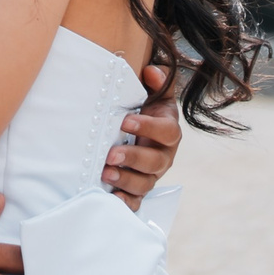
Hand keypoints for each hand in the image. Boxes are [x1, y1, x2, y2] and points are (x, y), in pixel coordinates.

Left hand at [104, 63, 182, 208]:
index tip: (125, 121)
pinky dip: (126, 202)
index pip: (166, 131)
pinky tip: (111, 199)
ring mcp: (151, 174)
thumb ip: (157, 80)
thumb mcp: (154, 93)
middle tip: (110, 154)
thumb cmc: (144, 110)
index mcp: (168, 132)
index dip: (148, 127)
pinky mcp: (138, 188)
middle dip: (133, 158)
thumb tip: (151, 71)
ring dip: (126, 180)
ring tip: (105, 174)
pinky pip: (137, 200)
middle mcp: (163, 156)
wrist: (138, 132)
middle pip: (155, 161)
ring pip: (145, 182)